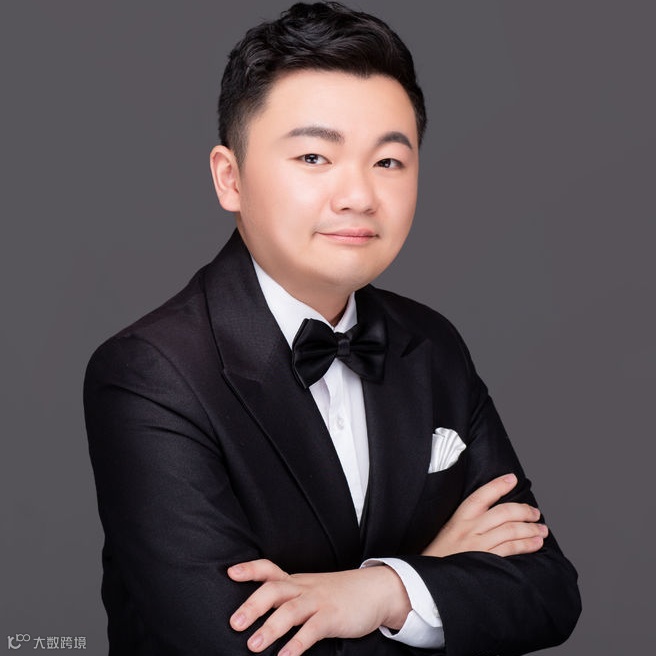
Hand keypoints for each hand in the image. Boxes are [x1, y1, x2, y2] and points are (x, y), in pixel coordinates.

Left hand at [227, 559, 410, 655]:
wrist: (376, 591)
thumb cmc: (339, 594)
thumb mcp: (312, 590)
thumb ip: (289, 598)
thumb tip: (259, 613)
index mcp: (297, 582)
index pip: (270, 570)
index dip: (250, 569)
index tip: (231, 573)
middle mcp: (304, 588)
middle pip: (274, 590)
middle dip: (252, 605)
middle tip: (234, 623)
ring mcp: (319, 601)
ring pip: (290, 610)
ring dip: (270, 628)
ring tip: (253, 645)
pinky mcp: (333, 617)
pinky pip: (312, 630)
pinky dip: (297, 644)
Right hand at [423, 473, 547, 557]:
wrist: (430, 577)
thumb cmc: (442, 553)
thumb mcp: (450, 529)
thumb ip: (469, 520)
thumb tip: (496, 512)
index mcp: (460, 517)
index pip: (482, 495)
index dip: (498, 485)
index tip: (512, 478)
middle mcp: (470, 528)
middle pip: (503, 513)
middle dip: (524, 511)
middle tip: (536, 513)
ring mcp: (478, 545)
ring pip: (510, 531)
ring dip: (530, 529)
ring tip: (542, 530)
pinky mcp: (485, 561)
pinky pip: (510, 549)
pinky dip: (526, 545)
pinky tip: (536, 544)